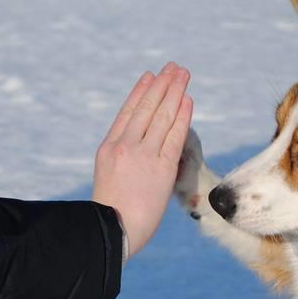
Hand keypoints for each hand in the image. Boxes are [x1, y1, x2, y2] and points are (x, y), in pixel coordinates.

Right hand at [92, 62, 192, 257]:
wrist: (112, 230)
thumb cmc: (111, 215)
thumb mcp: (110, 179)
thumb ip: (122, 161)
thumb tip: (135, 155)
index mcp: (109, 148)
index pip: (128, 113)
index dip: (141, 93)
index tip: (150, 77)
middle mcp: (125, 146)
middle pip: (146, 108)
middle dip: (162, 85)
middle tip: (173, 68)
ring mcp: (143, 155)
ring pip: (161, 116)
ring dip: (174, 92)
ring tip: (183, 74)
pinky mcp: (161, 167)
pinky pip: (174, 135)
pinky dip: (181, 115)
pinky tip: (188, 100)